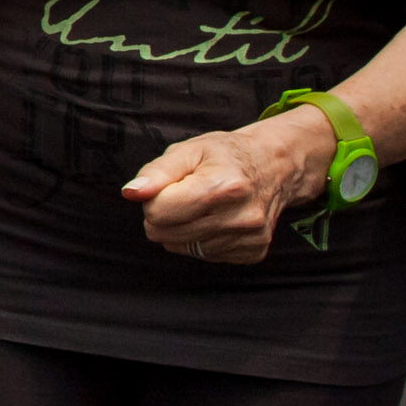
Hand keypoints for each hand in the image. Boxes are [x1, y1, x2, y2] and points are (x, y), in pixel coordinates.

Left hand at [127, 109, 335, 263]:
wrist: (273, 166)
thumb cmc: (226, 156)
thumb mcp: (188, 150)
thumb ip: (156, 173)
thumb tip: (131, 193)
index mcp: (223, 186)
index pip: (158, 212)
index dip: (154, 198)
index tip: (171, 186)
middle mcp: (240, 217)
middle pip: (165, 234)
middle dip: (164, 214)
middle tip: (183, 196)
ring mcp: (249, 238)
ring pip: (181, 247)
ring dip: (182, 228)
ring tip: (202, 206)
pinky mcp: (253, 252)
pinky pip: (204, 255)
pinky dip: (202, 238)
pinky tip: (216, 219)